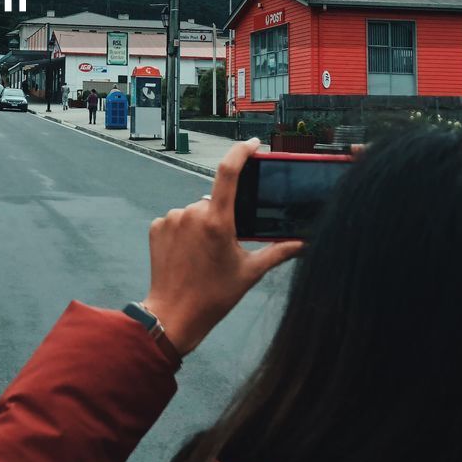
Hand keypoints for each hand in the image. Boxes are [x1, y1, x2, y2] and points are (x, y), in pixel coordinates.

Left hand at [141, 139, 302, 355]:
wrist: (174, 315)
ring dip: (203, 224)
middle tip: (225, 245)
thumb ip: (278, 252)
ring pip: (195, 211)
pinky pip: (177, 220)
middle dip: (223, 216)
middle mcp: (192, 213)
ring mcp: (171, 219)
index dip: (241, 152)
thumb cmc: (214, 296)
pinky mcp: (157, 227)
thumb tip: (304, 243)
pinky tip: (187, 254)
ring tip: (204, 255)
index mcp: (218, 221)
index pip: (229, 172)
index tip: (253, 146)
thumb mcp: (251, 272)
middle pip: (215, 200)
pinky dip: (185, 231)